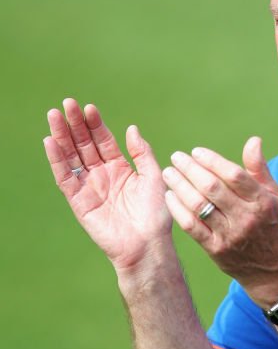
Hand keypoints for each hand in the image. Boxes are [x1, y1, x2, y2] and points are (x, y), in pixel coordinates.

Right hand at [43, 99, 171, 271]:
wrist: (148, 244)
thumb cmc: (156, 215)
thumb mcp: (154, 177)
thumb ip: (142, 153)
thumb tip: (132, 128)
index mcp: (120, 168)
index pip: (103, 141)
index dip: (96, 124)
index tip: (89, 107)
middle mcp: (102, 175)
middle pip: (84, 145)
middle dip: (75, 124)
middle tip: (67, 104)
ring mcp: (89, 187)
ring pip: (71, 157)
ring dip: (62, 137)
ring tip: (54, 115)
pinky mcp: (79, 201)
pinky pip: (65, 178)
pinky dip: (57, 160)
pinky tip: (51, 142)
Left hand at [162, 136, 277, 303]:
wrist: (272, 270)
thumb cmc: (272, 226)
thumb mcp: (273, 196)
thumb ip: (259, 169)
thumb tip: (253, 140)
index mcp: (262, 201)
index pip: (234, 175)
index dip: (212, 160)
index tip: (196, 152)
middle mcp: (246, 218)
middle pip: (212, 188)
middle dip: (190, 169)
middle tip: (176, 158)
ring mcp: (230, 235)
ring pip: (199, 206)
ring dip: (179, 187)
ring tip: (169, 173)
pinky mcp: (217, 250)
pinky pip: (192, 227)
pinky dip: (178, 210)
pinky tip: (170, 197)